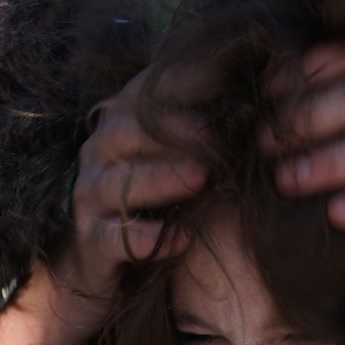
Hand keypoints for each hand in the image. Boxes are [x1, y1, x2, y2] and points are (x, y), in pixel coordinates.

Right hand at [0, 65, 213, 344]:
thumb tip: (254, 105)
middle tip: (221, 135)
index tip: (230, 79)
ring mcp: (90, 199)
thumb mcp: (166, 158)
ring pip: (122, 183)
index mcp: (118, 125)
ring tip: (202, 178)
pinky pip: (117, 239)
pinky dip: (151, 239)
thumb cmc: (145, 203)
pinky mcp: (91, 243)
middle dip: (177, 130)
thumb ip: (196, 131)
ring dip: (164, 178)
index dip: (184, 83)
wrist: (92, 265)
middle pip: (129, 131)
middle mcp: (97, 155)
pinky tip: (183, 239)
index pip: (146, 91)